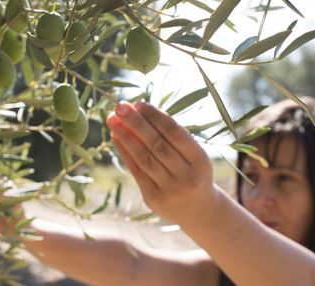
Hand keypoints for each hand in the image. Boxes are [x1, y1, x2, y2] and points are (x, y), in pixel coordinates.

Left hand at [107, 101, 219, 226]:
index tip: (139, 103)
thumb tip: (140, 109)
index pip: (175, 133)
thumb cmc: (193, 172)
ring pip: (144, 158)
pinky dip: (125, 152)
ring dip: (126, 136)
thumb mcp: (192, 154)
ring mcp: (170, 190)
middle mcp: (187, 177)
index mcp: (201, 161)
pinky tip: (116, 137)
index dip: (156, 117)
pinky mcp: (154, 199)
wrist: (198, 210)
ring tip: (113, 120)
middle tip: (120, 106)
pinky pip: (136, 171)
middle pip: (157, 145)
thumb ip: (171, 135)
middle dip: (136, 123)